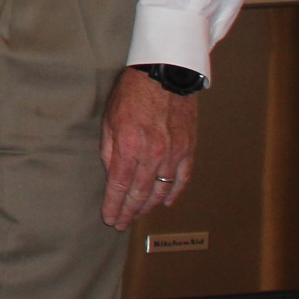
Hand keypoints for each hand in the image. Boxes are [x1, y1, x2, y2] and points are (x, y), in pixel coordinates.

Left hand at [100, 66, 198, 228]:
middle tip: (121, 223)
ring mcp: (173, 154)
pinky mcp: (188, 150)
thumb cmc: (132, 94)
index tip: (110, 218)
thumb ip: (110, 151)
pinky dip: (174, 193)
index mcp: (129, 146)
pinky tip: (166, 202)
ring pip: (161, 190)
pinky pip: (182, 179)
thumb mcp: (109, 120)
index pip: (120, 186)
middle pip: (140, 194)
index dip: (114, 206)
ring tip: (138, 215)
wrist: (165, 75)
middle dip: (129, 212)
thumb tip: (113, 175)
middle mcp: (153, 155)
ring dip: (149, 206)